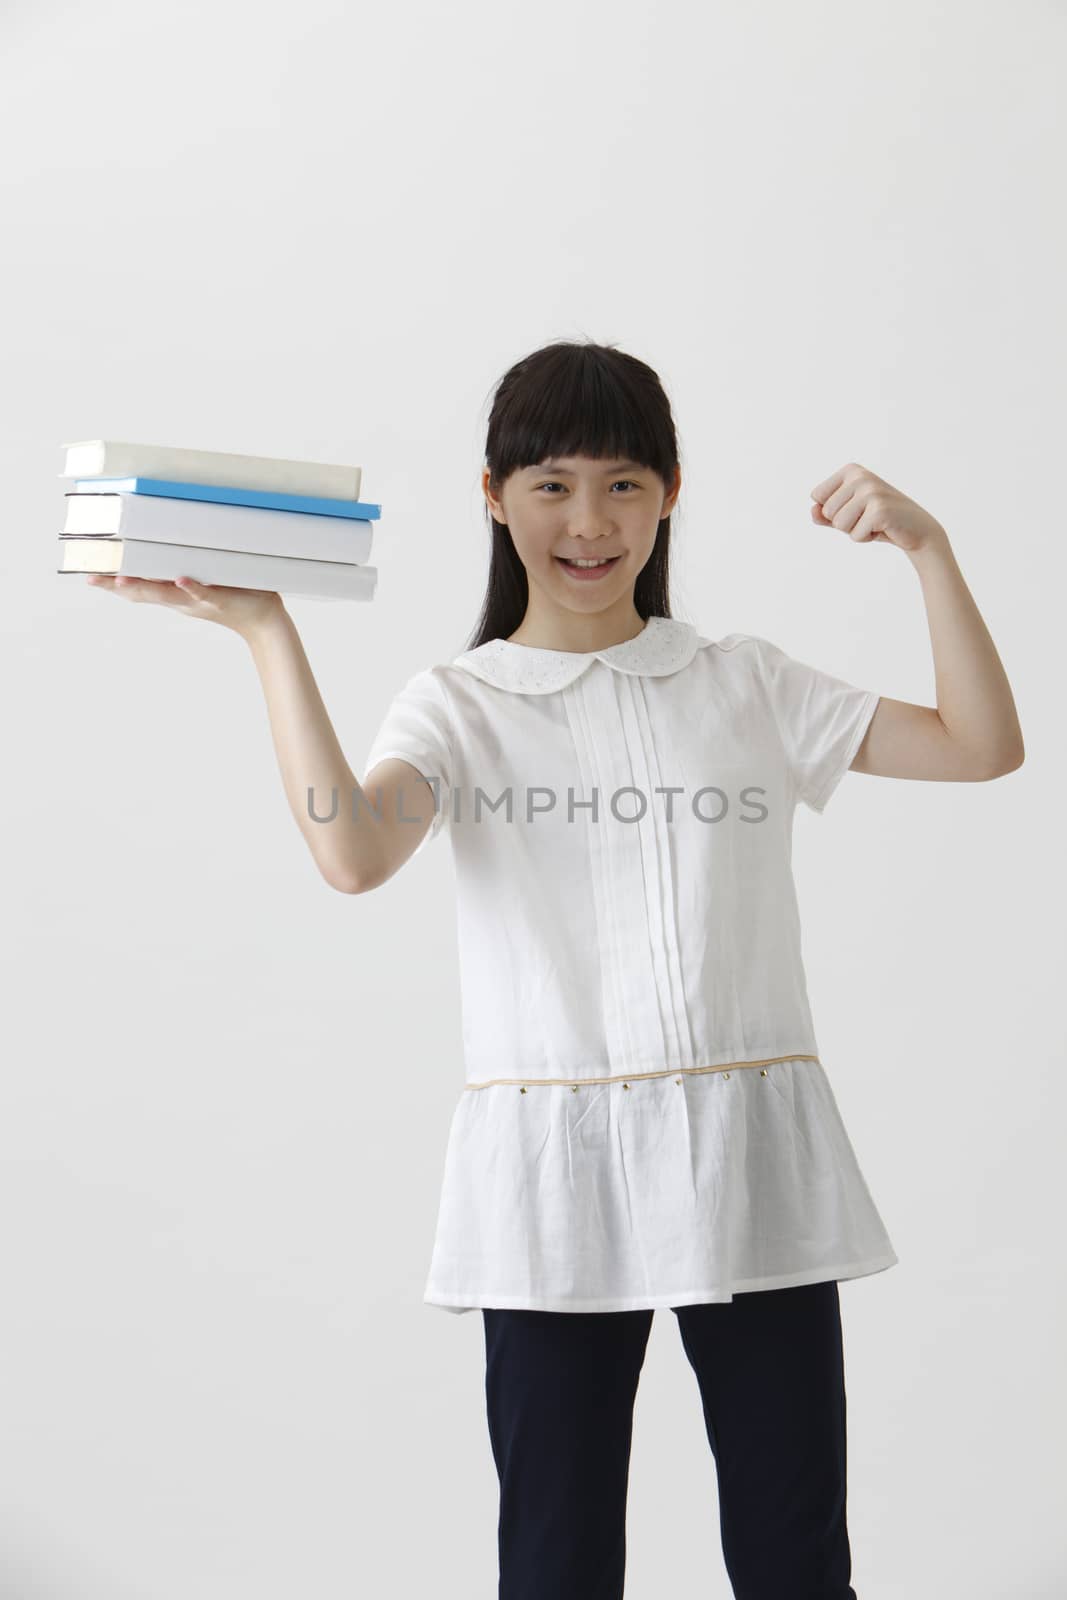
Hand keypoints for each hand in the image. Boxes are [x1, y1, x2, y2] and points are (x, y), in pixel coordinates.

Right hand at [85, 573, 284, 635]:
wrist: (264, 620)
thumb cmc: (234, 593)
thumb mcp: (204, 578)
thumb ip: (187, 563)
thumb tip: (172, 535)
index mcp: (175, 593)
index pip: (139, 587)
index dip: (113, 581)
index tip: (88, 572)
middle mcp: (182, 599)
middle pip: (143, 593)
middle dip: (116, 586)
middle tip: (91, 577)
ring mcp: (199, 600)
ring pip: (167, 595)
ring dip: (144, 587)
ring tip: (121, 581)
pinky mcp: (221, 599)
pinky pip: (204, 591)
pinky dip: (191, 586)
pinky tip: (179, 579)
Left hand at [809, 463, 946, 554]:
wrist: (917, 531)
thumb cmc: (879, 522)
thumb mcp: (849, 515)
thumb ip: (826, 514)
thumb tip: (813, 511)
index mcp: (851, 471)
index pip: (817, 496)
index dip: (832, 511)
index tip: (856, 508)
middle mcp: (861, 476)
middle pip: (827, 511)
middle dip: (845, 523)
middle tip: (868, 518)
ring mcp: (871, 492)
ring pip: (839, 524)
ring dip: (856, 531)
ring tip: (875, 522)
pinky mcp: (880, 510)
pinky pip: (855, 535)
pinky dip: (866, 538)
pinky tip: (883, 528)